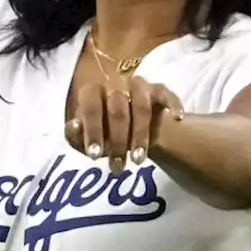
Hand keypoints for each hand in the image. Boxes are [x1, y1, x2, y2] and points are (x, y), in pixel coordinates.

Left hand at [65, 76, 184, 173]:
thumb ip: (76, 135)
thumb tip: (73, 127)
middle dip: (118, 141)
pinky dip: (172, 106)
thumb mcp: (88, 139)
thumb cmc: (105, 132)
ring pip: (141, 105)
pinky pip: (167, 95)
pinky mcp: (160, 90)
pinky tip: (176, 119)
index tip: (95, 157)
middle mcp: (116, 83)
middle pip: (117, 108)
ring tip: (139, 160)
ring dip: (140, 134)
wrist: (132, 127)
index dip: (92, 130)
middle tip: (118, 167)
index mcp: (93, 91)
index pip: (91, 105)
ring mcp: (139, 85)